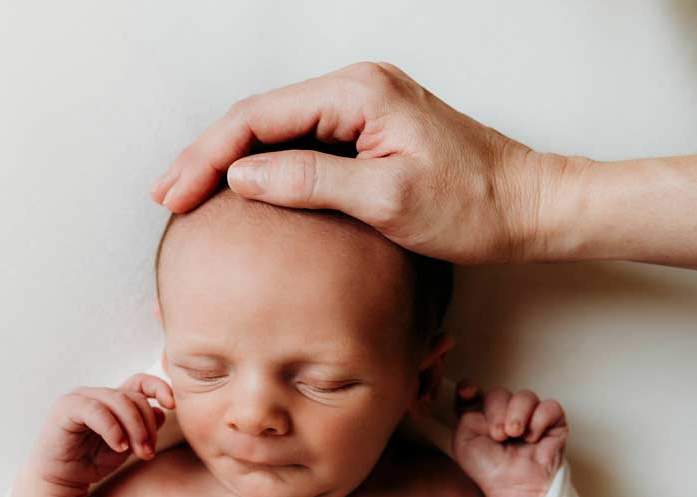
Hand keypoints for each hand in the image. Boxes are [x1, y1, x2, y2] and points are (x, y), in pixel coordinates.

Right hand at [27, 373, 170, 492]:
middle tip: (148, 452)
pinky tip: (119, 446)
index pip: (141, 382)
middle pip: (135, 398)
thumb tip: (162, 411)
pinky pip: (97, 411)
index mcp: (115, 400)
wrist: (63, 479)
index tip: (171, 404)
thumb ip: (143, 428)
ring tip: (138, 452)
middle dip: (147, 426)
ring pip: (119, 401)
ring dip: (135, 429)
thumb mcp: (127, 445)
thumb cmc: (93, 461)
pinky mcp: (67, 407)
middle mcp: (99, 394)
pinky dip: (113, 429)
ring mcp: (82, 398)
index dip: (159, 387)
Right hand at [148, 61, 550, 265]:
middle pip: (261, 118)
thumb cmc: (472, 207)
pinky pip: (306, 146)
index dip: (208, 155)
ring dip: (233, 162)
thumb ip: (311, 183)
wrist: (528, 207)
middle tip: (168, 198)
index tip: (174, 194)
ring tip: (192, 197)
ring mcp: (365, 109)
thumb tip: (242, 176)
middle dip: (208, 157)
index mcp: (359, 93)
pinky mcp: (373, 134)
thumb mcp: (387, 201)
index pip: (259, 118)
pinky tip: (245, 194)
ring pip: (279, 131)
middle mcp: (358, 88)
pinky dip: (268, 169)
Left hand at [450, 380, 567, 496]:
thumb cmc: (490, 470)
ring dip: (517, 414)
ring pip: (525, 396)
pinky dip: (539, 420)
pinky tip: (532, 438)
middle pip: (499, 393)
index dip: (470, 388)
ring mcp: (529, 417)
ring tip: (514, 435)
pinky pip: (549, 406)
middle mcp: (505, 415)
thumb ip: (464, 415)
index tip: (467, 393)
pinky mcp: (552, 422)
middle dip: (496, 411)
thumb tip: (477, 398)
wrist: (514, 486)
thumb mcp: (463, 442)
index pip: (475, 393)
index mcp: (482, 418)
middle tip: (498, 435)